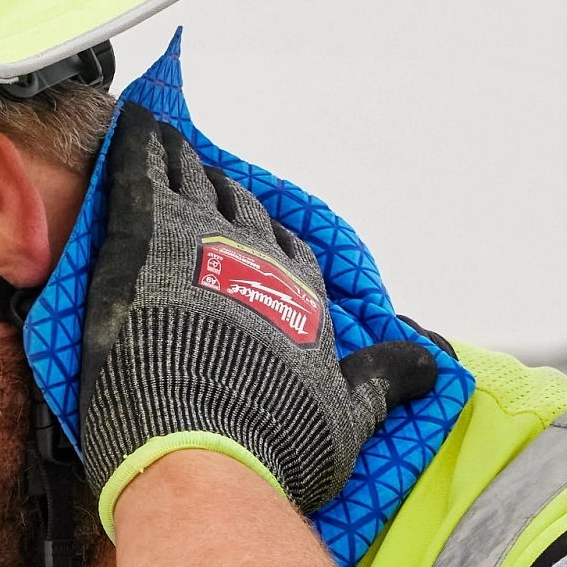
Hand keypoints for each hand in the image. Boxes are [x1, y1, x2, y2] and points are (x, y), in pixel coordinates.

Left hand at [78, 114, 436, 530]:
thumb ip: (383, 381)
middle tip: (206, 176)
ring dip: (183, 163)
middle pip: (240, 212)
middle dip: (225, 194)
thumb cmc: (274, 439)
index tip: (257, 230)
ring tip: (171, 145)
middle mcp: (256, 257)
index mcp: (300, 295)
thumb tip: (433, 365)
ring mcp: (198, 240)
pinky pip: (141, 172)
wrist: (204, 442)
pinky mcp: (143, 235)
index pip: (287, 254)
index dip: (269, 241)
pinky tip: (134, 124)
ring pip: (194, 184)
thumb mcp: (346, 415)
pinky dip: (139, 144)